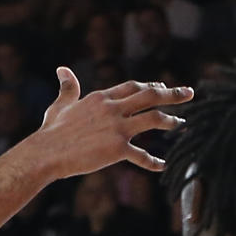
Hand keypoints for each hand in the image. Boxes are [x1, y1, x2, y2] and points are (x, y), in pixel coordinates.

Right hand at [37, 67, 191, 175]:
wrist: (46, 153)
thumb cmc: (51, 130)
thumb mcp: (61, 104)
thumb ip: (67, 87)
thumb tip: (62, 69)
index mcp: (101, 97)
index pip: (133, 86)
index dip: (150, 86)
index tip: (162, 87)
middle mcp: (113, 108)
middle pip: (150, 95)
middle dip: (172, 94)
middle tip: (189, 94)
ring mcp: (117, 128)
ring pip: (153, 118)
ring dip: (170, 120)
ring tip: (180, 123)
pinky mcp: (117, 149)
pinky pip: (141, 155)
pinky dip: (153, 162)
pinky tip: (162, 165)